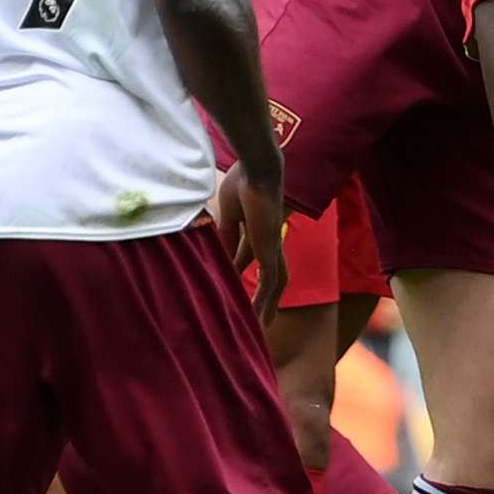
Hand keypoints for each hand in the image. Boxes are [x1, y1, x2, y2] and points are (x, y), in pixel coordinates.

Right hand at [211, 162, 290, 324]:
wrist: (257, 169)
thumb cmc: (242, 182)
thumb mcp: (228, 215)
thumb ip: (225, 235)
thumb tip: (218, 256)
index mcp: (257, 230)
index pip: (250, 256)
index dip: (242, 270)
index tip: (234, 284)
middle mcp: (269, 240)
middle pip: (272, 274)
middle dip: (267, 294)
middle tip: (261, 316)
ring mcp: (272, 245)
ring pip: (275, 282)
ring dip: (268, 303)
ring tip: (261, 324)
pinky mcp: (271, 248)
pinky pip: (269, 280)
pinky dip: (264, 298)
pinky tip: (257, 313)